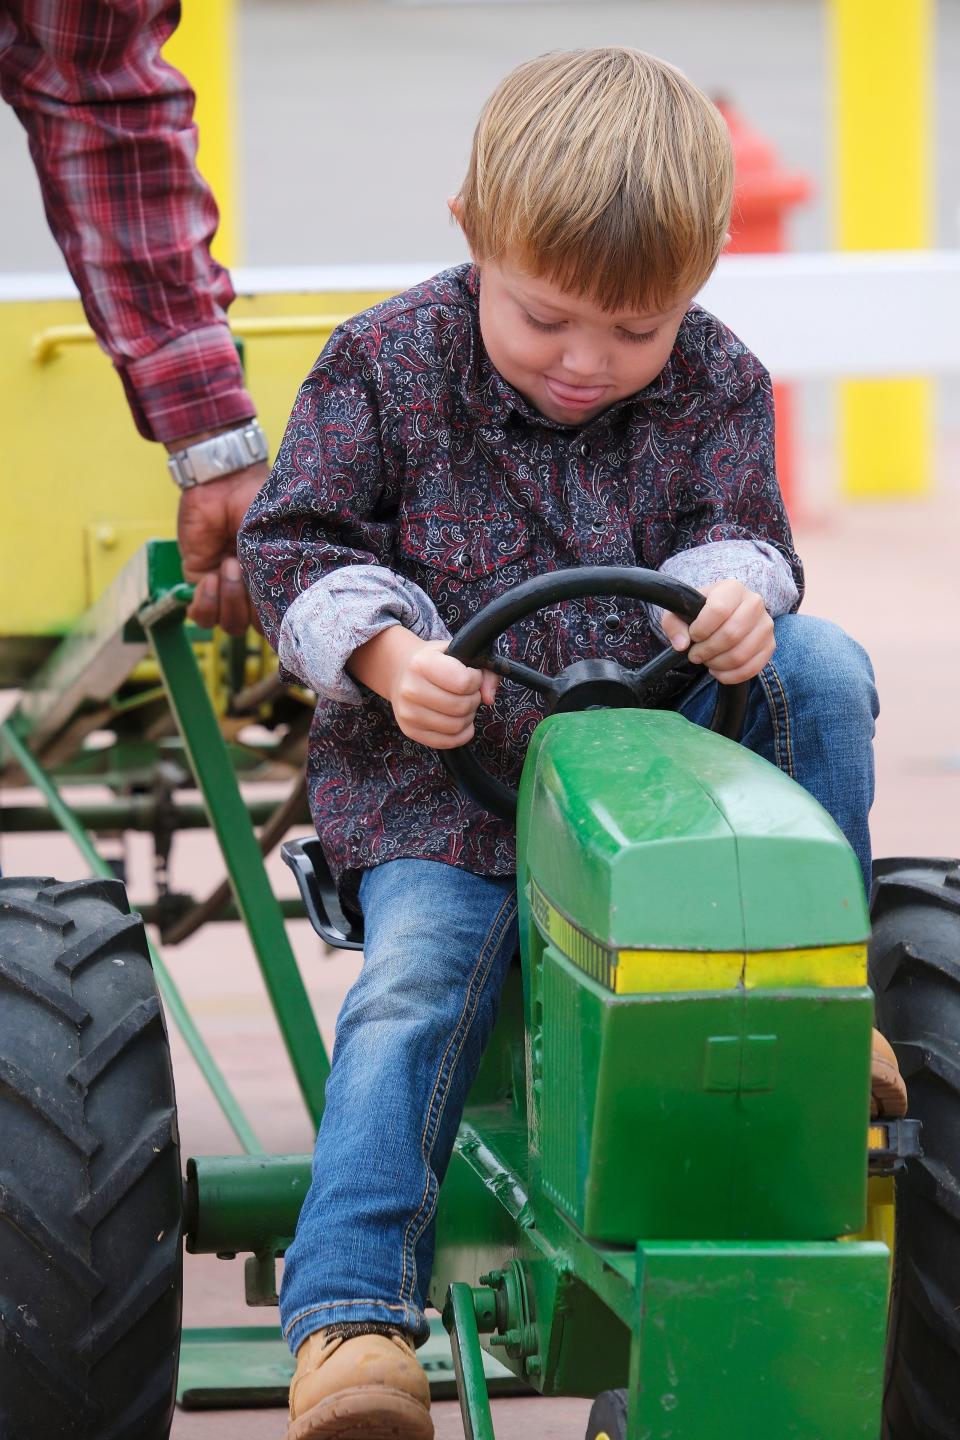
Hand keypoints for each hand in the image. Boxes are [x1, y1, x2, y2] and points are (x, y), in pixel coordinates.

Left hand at [175, 464, 266, 633]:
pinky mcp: (198, 580)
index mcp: (277, 579)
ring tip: (228, 565)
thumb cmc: (258, 503)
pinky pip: (200, 615)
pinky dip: (205, 602)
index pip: (281, 620)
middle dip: (249, 606)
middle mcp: (252, 589)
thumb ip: (281, 572)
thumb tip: (281, 605)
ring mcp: (224, 588)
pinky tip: (210, 576)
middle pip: (252, 628)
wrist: (224, 482)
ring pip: (227, 625)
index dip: (281, 622)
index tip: (279, 606)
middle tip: (246, 569)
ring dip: (228, 599)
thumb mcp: (277, 538)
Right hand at [349, 629, 498, 747]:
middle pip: (461, 706)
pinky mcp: (410, 730)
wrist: (403, 672)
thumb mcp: (460, 653)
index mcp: (422, 664)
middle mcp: (411, 689)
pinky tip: (460, 721)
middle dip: (473, 700)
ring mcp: (408, 712)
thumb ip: (485, 671)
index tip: (471, 675)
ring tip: (462, 705)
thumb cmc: (437, 662)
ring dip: (467, 717)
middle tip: (468, 693)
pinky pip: (446, 742)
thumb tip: (489, 698)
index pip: (463, 682)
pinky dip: (461, 734)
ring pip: (455, 726)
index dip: (476, 680)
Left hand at [660, 579, 773, 684]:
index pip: (718, 610)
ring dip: (717, 664)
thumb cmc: (700, 613)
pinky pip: (752, 668)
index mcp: (732, 588)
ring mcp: (766, 625)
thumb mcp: (680, 612)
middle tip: (695, 654)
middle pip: (731, 634)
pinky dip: (731, 676)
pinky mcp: (770, 645)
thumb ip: (673, 624)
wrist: (724, 615)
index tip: (693, 636)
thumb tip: (682, 644)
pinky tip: (718, 671)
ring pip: (741, 654)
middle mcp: (754, 603)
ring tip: (707, 661)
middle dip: (707, 650)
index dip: (701, 629)